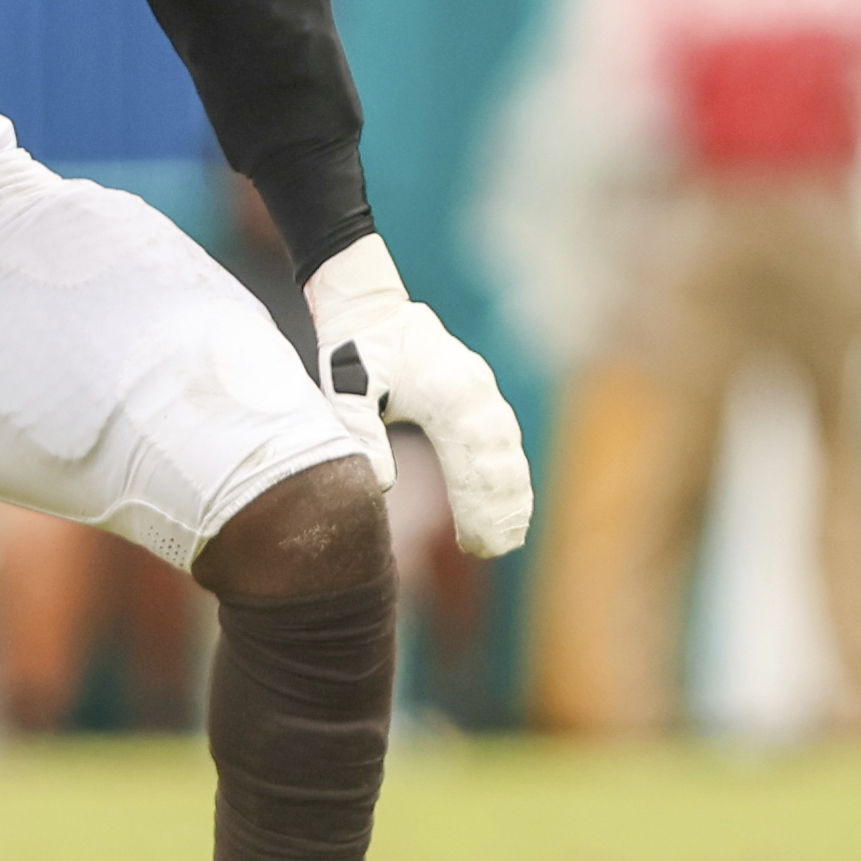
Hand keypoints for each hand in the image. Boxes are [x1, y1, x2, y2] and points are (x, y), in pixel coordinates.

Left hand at [304, 234, 532, 557]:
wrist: (370, 309)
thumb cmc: (355, 351)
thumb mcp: (348, 390)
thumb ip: (361, 433)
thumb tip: (381, 483)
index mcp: (446, 395)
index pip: (470, 463)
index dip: (476, 508)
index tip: (476, 545)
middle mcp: (475, 393)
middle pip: (497, 462)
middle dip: (500, 510)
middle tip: (496, 551)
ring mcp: (482, 392)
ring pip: (508, 451)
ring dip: (513, 494)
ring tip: (511, 537)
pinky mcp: (480, 393)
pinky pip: (504, 439)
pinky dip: (511, 471)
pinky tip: (513, 502)